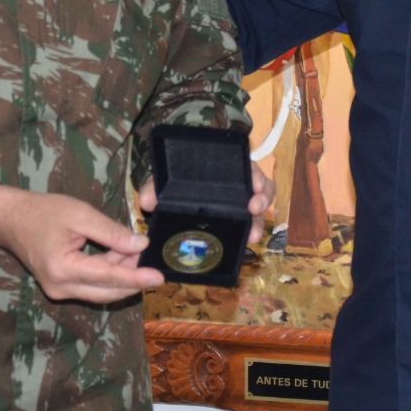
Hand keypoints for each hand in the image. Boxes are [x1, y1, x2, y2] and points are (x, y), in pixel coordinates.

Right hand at [0, 186, 162, 303]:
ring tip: (134, 251)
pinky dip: (108, 273)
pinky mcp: (60, 287)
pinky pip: (91, 286)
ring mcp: (59, 291)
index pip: (108, 277)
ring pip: (101, 290)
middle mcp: (61, 287)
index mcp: (63, 269)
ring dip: (121, 274)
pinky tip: (119, 256)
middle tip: (149, 259)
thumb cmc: (43, 212)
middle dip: (131, 277)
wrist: (12, 219)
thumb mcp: (81, 215)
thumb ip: (111, 232)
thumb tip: (140, 245)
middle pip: (107, 291)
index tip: (159, 277)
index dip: (136, 277)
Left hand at [138, 161, 274, 246]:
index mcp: (226, 170)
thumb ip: (155, 186)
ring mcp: (238, 207)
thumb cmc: (175, 182)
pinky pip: (248, 227)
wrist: (173, 198)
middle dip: (263, 198)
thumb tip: (147, 201)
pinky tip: (246, 242)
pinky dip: (249, 234)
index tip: (255, 185)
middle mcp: (237, 187)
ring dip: (258, 222)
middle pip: (261, 189)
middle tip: (254, 208)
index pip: (248, 167)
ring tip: (252, 235)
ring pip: (258, 211)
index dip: (256, 175)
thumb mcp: (164, 179)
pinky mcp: (234, 224)